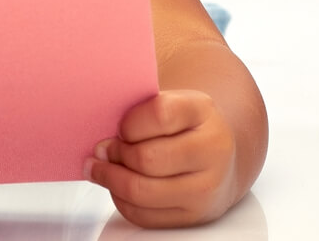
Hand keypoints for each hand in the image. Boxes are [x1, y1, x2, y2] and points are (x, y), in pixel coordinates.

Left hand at [83, 89, 238, 227]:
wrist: (220, 158)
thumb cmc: (184, 127)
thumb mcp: (171, 102)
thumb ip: (139, 105)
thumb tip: (99, 118)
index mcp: (203, 111)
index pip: (160, 114)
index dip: (130, 122)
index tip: (119, 126)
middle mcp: (212, 150)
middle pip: (147, 158)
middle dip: (115, 154)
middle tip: (103, 149)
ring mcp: (206, 187)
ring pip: (141, 191)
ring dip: (111, 178)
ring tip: (101, 167)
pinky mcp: (193, 216)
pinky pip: (143, 215)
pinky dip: (121, 200)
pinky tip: (118, 186)